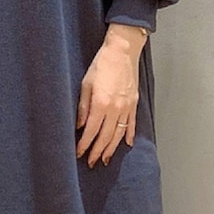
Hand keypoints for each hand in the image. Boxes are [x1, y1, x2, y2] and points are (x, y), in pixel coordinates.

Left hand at [76, 26, 144, 166]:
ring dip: (112, 148)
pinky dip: (129, 135)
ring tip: (106, 159)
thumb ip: (83, 107)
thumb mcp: (85, 84)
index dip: (85, 145)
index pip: (91, 131)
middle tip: (92, 162)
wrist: (122, 51)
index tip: (79, 153)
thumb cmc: (102, 64)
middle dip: (98, 151)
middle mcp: (115, 109)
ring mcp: (126, 107)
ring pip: (119, 134)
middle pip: (105, 137)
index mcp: (101, 104)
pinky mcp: (133, 103)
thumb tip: (80, 125)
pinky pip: (132, 123)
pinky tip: (127, 144)